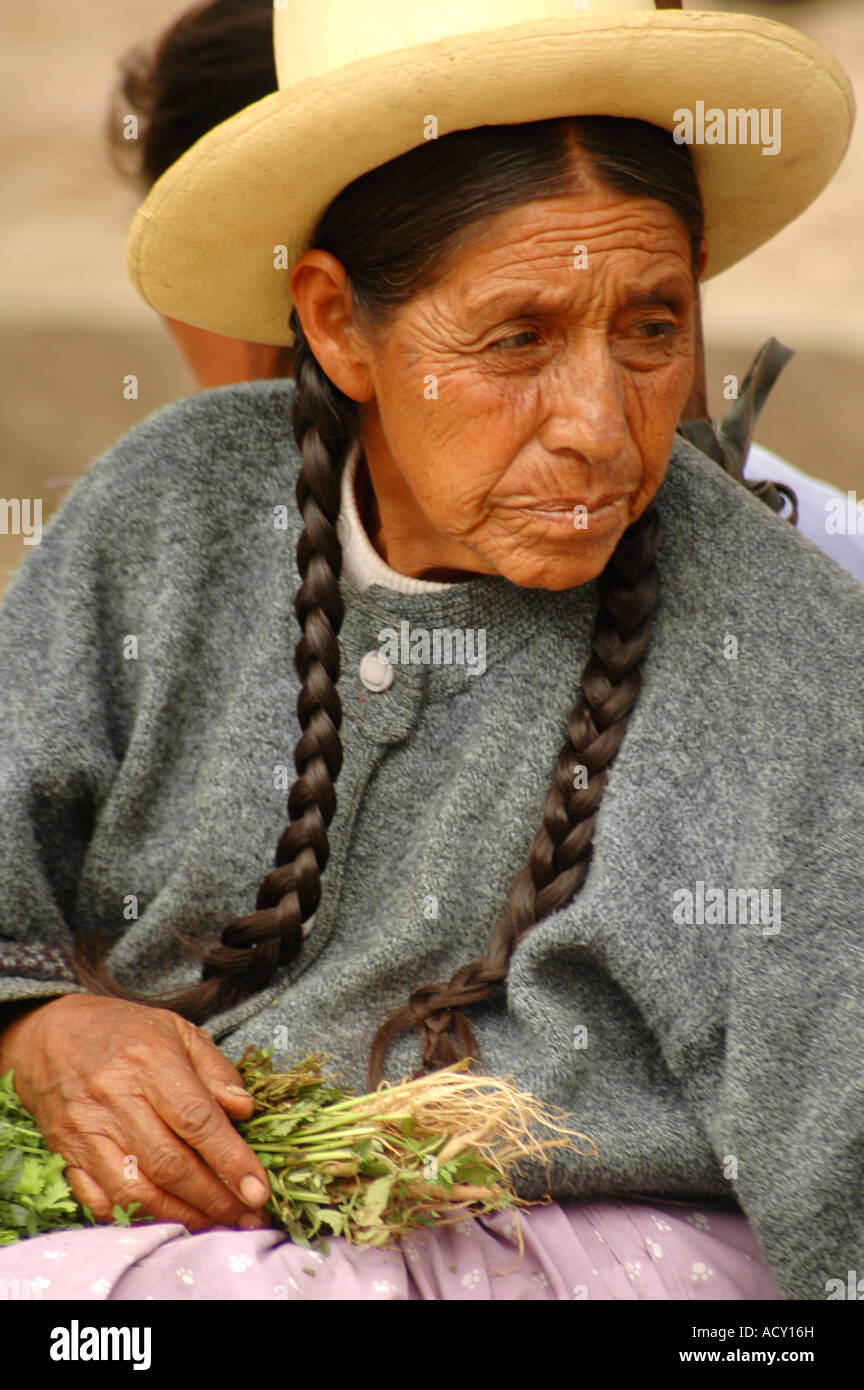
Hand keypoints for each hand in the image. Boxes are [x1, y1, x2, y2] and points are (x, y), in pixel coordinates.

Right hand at [0, 994, 271, 1232]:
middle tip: (248, 1216)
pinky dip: (135, 1219)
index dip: (231, 1160)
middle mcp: (116, 1099)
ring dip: (181, 1216)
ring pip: (135, 1191)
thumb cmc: (125, 1032)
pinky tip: (166, 1221)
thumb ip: (215, 1070)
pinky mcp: (67, 1154)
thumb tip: (244, 1111)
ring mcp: (87, 1131)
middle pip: (170, 1164)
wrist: (49, 1034)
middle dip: (215, 1199)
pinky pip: (100, 1201)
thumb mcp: (178, 1031)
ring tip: (215, 1224)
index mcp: (150, 1061)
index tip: (259, 1189)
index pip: (197, 1120)